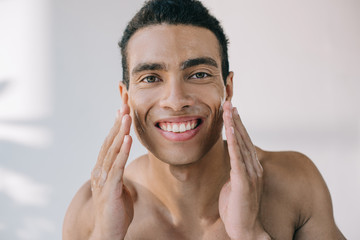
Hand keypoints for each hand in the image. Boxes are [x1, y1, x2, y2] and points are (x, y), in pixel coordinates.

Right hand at [90, 104, 132, 239]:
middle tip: (124, 103)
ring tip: (126, 116)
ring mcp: (103, 179)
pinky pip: (117, 166)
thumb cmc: (115, 210)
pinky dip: (122, 151)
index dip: (116, 125)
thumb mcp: (120, 186)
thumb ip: (120, 173)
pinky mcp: (110, 189)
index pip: (110, 142)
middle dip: (118, 122)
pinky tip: (128, 139)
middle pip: (109, 141)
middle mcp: (100, 170)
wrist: (108, 231)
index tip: (122, 108)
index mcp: (103, 169)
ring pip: (112, 150)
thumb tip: (124, 163)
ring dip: (119, 132)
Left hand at [219, 101, 269, 239]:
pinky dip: (234, 141)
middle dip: (235, 119)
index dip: (238, 125)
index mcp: (252, 168)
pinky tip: (230, 128)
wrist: (245, 229)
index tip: (232, 111)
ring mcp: (250, 173)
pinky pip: (237, 157)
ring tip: (229, 108)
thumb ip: (235, 171)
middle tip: (229, 102)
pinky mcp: (244, 181)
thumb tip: (230, 160)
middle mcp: (254, 167)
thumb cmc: (238, 208)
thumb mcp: (235, 184)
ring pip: (241, 143)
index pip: (244, 142)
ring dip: (234, 124)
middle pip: (244, 138)